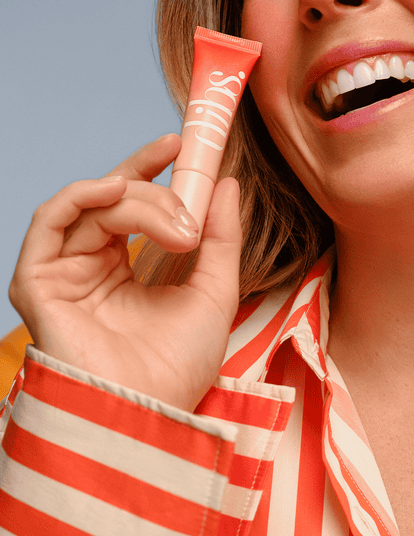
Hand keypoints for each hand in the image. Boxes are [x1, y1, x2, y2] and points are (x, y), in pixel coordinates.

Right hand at [9, 134, 241, 411]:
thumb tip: (227, 183)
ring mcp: (66, 275)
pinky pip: (48, 223)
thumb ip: (221, 237)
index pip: (133, 205)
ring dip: (136, 200)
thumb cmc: (181, 366)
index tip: (179, 144)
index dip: (151, 169)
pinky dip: (78, 196)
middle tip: (189, 212)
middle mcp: (93, 268)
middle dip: (157, 193)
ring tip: (171, 219)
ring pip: (93, 208)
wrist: (152, 415)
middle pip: (115, 201)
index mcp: (128, 270)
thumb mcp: (216, 291)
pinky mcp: (40, 285)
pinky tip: (113, 189)